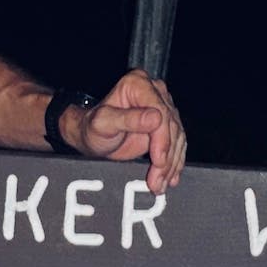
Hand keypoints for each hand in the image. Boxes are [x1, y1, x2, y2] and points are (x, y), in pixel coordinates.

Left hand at [67, 69, 184, 193]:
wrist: (90, 137)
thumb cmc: (92, 127)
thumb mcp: (103, 123)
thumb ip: (127, 119)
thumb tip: (155, 118)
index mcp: (138, 84)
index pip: (160, 111)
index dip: (162, 139)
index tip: (158, 160)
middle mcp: (153, 91)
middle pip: (171, 126)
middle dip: (166, 157)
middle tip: (157, 179)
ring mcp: (162, 106)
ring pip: (177, 137)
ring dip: (171, 164)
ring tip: (160, 183)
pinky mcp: (166, 124)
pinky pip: (176, 143)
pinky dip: (174, 162)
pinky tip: (171, 177)